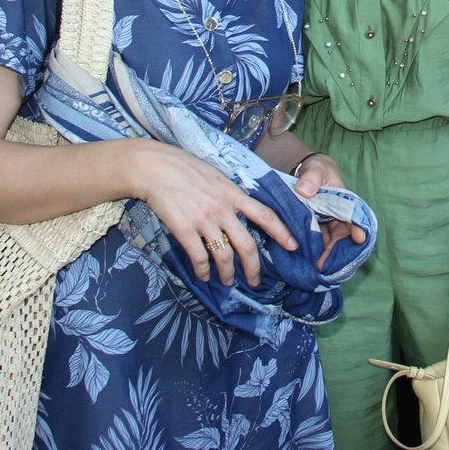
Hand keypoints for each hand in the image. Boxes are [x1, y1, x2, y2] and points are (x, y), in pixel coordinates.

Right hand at [134, 140, 296, 289]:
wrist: (154, 168)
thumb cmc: (184, 168)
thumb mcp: (215, 175)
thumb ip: (229, 193)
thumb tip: (241, 208)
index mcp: (233, 193)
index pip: (265, 214)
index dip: (282, 232)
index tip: (294, 246)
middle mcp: (222, 208)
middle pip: (247, 244)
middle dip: (254, 267)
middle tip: (255, 280)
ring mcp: (204, 220)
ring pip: (224, 255)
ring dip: (227, 273)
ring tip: (227, 281)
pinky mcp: (185, 229)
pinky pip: (199, 257)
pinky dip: (202, 271)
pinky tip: (203, 276)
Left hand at [290, 153, 367, 268]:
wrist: (305, 174)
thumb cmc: (316, 169)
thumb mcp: (315, 168)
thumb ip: (311, 177)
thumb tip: (305, 191)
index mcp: (345, 202)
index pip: (354, 217)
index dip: (357, 228)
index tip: (359, 238)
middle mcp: (339, 216)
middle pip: (343, 236)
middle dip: (338, 251)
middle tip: (327, 265)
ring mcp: (328, 225)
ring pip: (331, 243)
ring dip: (326, 256)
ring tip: (317, 269)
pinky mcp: (316, 230)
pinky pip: (318, 243)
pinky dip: (315, 253)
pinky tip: (308, 263)